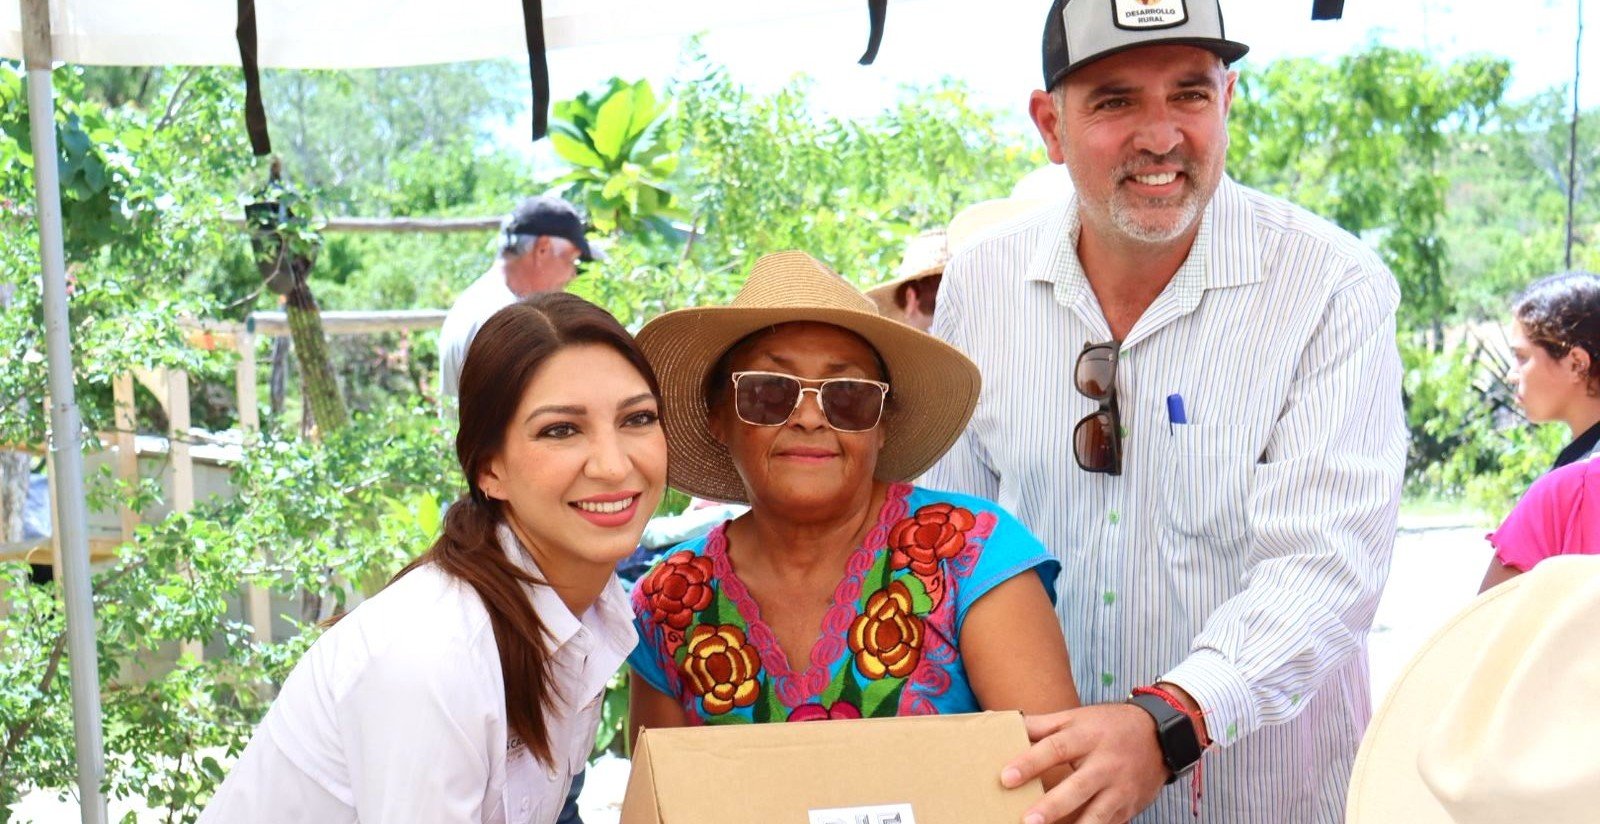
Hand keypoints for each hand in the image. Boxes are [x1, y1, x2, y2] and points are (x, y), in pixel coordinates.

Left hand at [1000, 704, 1167, 823]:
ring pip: (1098, 814)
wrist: (1159, 736)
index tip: (1006, 777)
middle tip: (1027, 821)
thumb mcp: (1075, 717)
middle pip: (1078, 786)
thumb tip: (1003, 723)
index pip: (1055, 748)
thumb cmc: (1108, 726)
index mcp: (1087, 737)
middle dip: (1053, 805)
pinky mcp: (1128, 808)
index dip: (1030, 762)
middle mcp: (1105, 764)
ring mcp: (1120, 789)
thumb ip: (1040, 725)